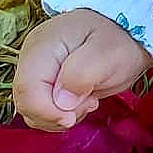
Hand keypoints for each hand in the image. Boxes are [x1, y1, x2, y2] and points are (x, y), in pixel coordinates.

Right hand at [12, 12, 152, 131]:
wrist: (127, 35)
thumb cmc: (120, 39)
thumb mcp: (109, 53)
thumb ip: (82, 75)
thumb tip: (61, 102)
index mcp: (41, 46)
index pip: (27, 88)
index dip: (45, 111)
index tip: (72, 117)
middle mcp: (31, 58)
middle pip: (26, 102)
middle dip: (55, 114)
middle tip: (89, 103)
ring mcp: (36, 71)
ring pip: (32, 110)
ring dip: (59, 116)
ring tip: (89, 100)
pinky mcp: (44, 83)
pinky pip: (42, 109)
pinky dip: (60, 114)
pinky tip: (83, 101)